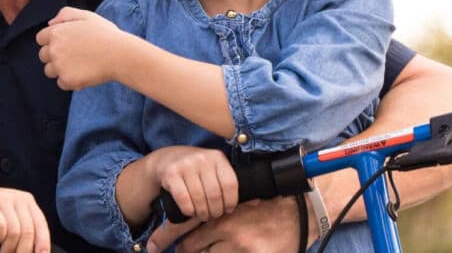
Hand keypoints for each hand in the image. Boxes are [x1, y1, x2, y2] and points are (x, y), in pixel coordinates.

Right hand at [0, 184, 49, 252]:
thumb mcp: (8, 217)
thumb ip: (23, 229)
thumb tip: (37, 250)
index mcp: (26, 200)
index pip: (41, 225)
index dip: (43, 244)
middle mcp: (17, 197)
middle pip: (28, 231)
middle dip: (23, 251)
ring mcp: (3, 199)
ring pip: (15, 232)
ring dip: (8, 248)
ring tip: (3, 250)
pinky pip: (0, 227)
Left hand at [36, 6, 136, 89]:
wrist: (120, 55)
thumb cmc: (105, 34)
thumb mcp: (86, 16)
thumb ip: (65, 14)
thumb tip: (50, 23)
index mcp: (56, 32)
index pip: (41, 39)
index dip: (52, 41)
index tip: (66, 44)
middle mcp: (53, 49)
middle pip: (43, 56)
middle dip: (55, 56)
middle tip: (74, 55)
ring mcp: (59, 66)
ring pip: (50, 71)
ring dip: (60, 69)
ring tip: (79, 65)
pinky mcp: (67, 80)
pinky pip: (61, 83)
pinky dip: (70, 81)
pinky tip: (84, 74)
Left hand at [147, 196, 302, 252]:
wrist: (300, 210)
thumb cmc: (264, 205)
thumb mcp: (234, 204)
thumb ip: (213, 213)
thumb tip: (187, 227)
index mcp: (218, 211)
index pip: (182, 228)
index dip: (164, 239)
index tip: (151, 247)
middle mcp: (226, 229)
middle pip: (191, 247)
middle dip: (185, 249)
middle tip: (183, 248)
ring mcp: (239, 247)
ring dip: (207, 252)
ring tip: (215, 246)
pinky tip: (233, 248)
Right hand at [150, 146, 237, 221]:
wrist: (167, 158)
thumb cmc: (196, 169)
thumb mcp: (215, 170)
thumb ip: (231, 184)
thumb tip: (257, 201)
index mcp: (217, 157)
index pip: (230, 184)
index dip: (231, 201)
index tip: (227, 210)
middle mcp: (202, 158)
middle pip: (215, 194)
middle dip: (215, 210)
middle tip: (213, 215)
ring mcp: (185, 164)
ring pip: (199, 198)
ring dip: (202, 213)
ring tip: (203, 215)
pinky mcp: (171, 173)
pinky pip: (183, 199)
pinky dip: (188, 210)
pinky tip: (190, 211)